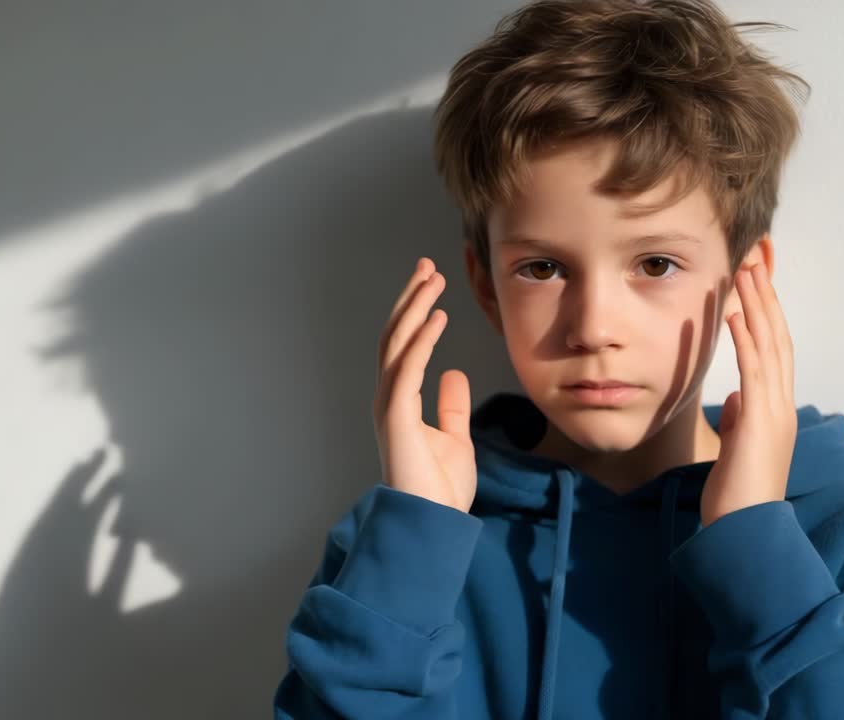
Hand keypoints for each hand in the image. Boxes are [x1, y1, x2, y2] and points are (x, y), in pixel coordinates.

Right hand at [372, 256, 476, 513]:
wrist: (434, 524)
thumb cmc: (439, 490)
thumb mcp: (454, 438)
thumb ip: (450, 406)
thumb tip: (454, 374)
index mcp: (401, 401)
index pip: (404, 346)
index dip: (415, 313)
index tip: (430, 283)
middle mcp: (390, 398)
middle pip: (395, 336)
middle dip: (410, 299)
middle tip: (427, 266)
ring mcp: (390, 405)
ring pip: (397, 344)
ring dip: (413, 308)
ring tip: (431, 279)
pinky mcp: (396, 416)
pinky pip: (407, 368)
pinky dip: (421, 339)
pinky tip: (436, 315)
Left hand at [702, 263, 797, 525]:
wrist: (745, 536)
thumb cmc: (737, 500)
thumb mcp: (737, 451)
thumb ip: (741, 421)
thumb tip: (737, 398)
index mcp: (776, 413)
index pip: (774, 353)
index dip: (768, 316)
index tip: (756, 284)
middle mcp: (782, 408)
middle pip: (779, 339)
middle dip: (768, 298)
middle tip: (757, 261)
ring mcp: (775, 414)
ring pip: (771, 348)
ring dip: (759, 307)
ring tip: (748, 272)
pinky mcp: (761, 423)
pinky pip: (755, 372)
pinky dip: (748, 340)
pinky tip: (738, 314)